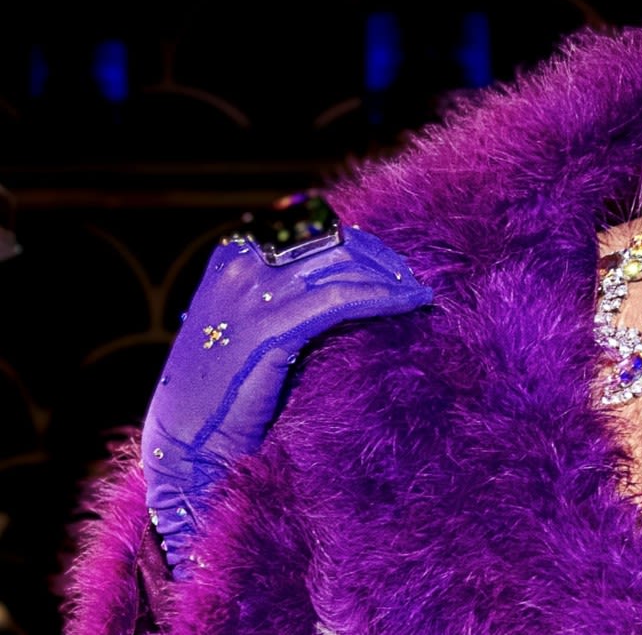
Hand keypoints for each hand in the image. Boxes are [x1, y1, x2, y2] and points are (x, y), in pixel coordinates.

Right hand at [142, 223, 429, 577]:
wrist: (183, 451)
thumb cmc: (221, 398)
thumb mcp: (246, 328)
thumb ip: (285, 297)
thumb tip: (348, 281)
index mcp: (234, 258)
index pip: (312, 230)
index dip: (359, 244)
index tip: (390, 266)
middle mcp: (242, 266)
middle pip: (334, 241)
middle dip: (380, 259)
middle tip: (412, 282)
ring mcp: (253, 294)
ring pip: (344, 264)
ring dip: (390, 277)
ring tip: (419, 296)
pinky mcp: (270, 329)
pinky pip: (344, 299)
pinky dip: (385, 297)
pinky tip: (413, 305)